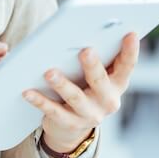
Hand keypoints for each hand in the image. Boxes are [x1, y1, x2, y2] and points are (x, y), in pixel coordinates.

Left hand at [22, 33, 139, 153]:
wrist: (74, 127)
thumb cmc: (86, 87)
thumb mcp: (97, 75)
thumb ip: (98, 57)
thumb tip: (85, 31)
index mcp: (118, 84)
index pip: (127, 66)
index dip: (131, 51)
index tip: (130, 33)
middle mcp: (108, 101)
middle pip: (100, 81)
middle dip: (93, 66)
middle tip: (85, 51)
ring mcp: (90, 115)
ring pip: (75, 98)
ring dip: (62, 84)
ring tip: (49, 72)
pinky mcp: (70, 124)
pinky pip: (53, 111)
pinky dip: (40, 101)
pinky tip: (27, 92)